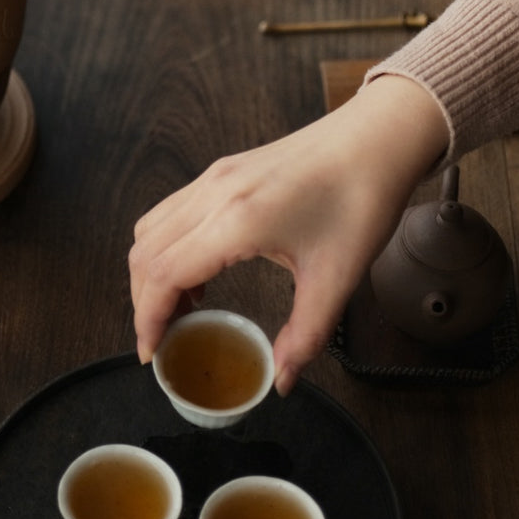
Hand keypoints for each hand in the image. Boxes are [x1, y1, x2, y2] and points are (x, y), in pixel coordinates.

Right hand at [129, 75, 448, 394]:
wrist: (375, 138)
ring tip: (181, 310)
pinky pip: (173, 211)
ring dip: (153, 272)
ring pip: (152, 227)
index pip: (163, 273)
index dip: (147, 319)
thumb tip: (281, 379)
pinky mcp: (223, 170)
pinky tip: (200, 273)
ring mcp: (214, 176)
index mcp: (236, 220)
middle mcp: (214, 193)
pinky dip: (169, 247)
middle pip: (145, 251)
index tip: (150, 354)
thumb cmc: (359, 198)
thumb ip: (305, 336)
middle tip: (164, 340)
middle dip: (144, 302)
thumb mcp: (337, 278)